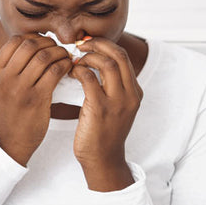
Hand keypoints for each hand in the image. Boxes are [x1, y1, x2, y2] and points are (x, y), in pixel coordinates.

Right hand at [0, 34, 72, 165]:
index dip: (33, 38)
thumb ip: (7, 68)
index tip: (44, 44)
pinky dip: (65, 65)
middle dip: (48, 43)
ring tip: (65, 57)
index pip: (14, 41)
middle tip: (57, 49)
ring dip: (59, 53)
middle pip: (29, 45)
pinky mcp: (36, 99)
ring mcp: (19, 88)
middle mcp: (2, 78)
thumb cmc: (7, 114)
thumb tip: (30, 45)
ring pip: (44, 56)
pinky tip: (68, 68)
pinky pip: (55, 72)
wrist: (8, 143)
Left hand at [70, 37, 142, 189]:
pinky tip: (70, 73)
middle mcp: (130, 94)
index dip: (105, 45)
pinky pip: (88, 79)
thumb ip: (112, 88)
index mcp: (135, 92)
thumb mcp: (117, 108)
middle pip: (118, 55)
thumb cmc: (104, 133)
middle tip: (80, 45)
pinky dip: (77, 71)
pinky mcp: (100, 108)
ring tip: (74, 60)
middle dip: (97, 45)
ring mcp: (117, 101)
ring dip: (87, 57)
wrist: (103, 160)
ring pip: (106, 63)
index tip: (88, 45)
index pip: (124, 57)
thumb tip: (94, 64)